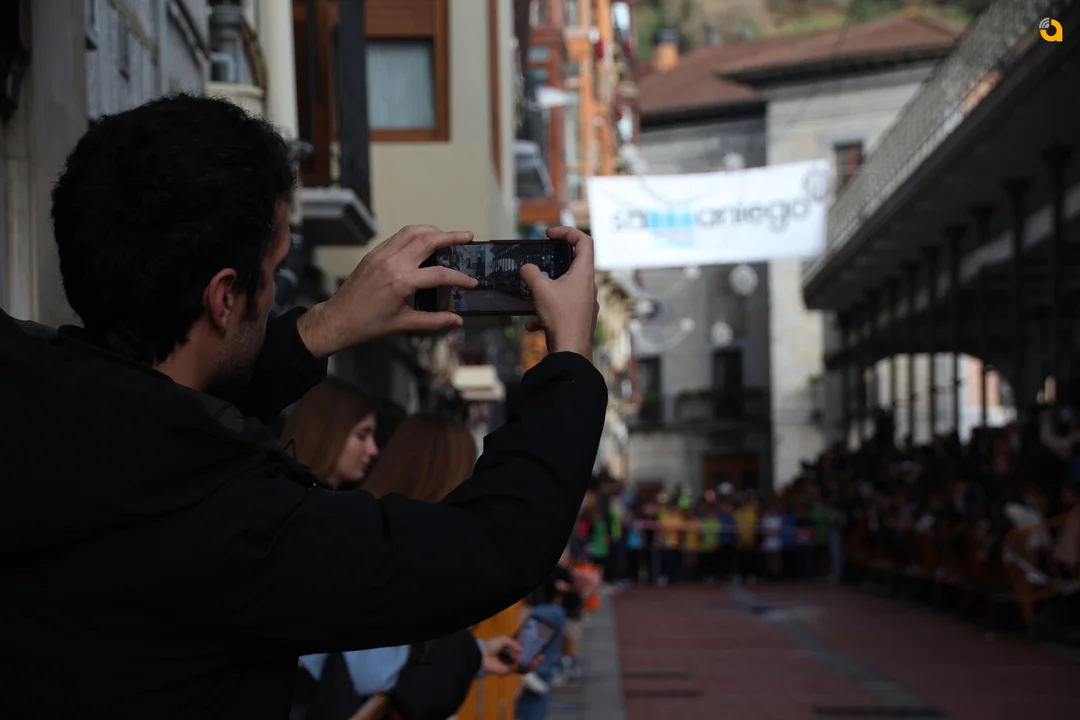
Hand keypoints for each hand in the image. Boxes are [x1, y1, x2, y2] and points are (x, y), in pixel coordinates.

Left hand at [296, 225, 476, 357]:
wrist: (339, 319)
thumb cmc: (369, 324)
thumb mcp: (404, 323)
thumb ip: (434, 320)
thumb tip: (457, 320)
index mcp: (402, 281)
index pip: (439, 274)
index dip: (459, 277)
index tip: (471, 282)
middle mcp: (392, 262)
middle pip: (428, 240)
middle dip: (451, 236)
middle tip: (467, 236)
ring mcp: (381, 255)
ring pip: (412, 231)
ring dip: (432, 230)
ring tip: (447, 235)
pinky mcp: (374, 254)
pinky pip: (398, 237)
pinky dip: (414, 234)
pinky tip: (423, 241)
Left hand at [481, 636, 540, 675]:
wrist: (481, 655)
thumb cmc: (491, 646)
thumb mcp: (504, 640)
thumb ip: (514, 644)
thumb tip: (522, 651)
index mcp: (510, 651)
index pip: (523, 653)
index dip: (531, 652)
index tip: (538, 650)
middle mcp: (511, 659)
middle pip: (526, 662)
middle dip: (534, 660)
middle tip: (541, 657)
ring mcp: (510, 666)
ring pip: (523, 668)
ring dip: (531, 665)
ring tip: (537, 660)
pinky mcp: (507, 672)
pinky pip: (517, 669)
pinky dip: (520, 665)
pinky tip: (519, 660)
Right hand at [519, 226, 597, 359]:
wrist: (570, 350)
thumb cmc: (560, 315)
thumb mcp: (540, 289)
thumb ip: (531, 273)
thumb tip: (526, 268)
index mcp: (584, 273)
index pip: (584, 241)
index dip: (567, 232)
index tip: (550, 235)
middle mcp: (589, 286)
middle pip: (575, 264)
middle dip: (554, 264)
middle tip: (540, 264)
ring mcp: (586, 303)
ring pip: (565, 289)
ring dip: (547, 292)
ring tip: (533, 300)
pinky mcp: (580, 318)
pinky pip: (562, 308)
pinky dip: (547, 312)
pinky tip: (533, 325)